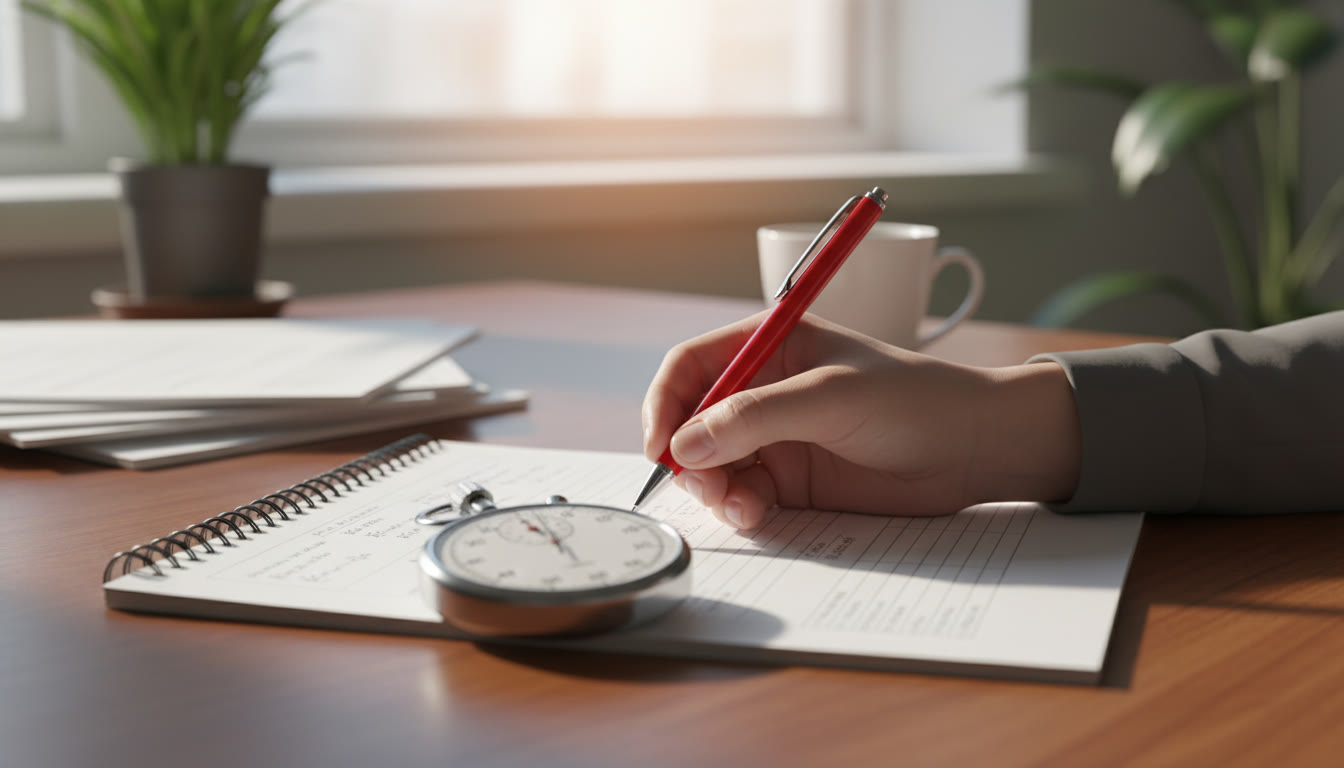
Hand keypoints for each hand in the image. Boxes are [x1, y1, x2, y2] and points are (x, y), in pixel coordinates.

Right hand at [642, 312, 1079, 529]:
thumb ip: (756, 417)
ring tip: (743, 507)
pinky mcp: (792, 481)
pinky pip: (742, 494)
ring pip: (712, 464)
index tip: (661, 447)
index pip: (692, 366)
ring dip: (714, 488)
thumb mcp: (832, 397)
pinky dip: (739, 508)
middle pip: (692, 421)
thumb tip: (685, 445)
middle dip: (689, 456)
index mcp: (770, 345)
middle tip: (708, 486)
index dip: (666, 404)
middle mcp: (764, 388)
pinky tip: (758, 515)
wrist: (975, 449)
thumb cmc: (914, 401)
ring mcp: (776, 437)